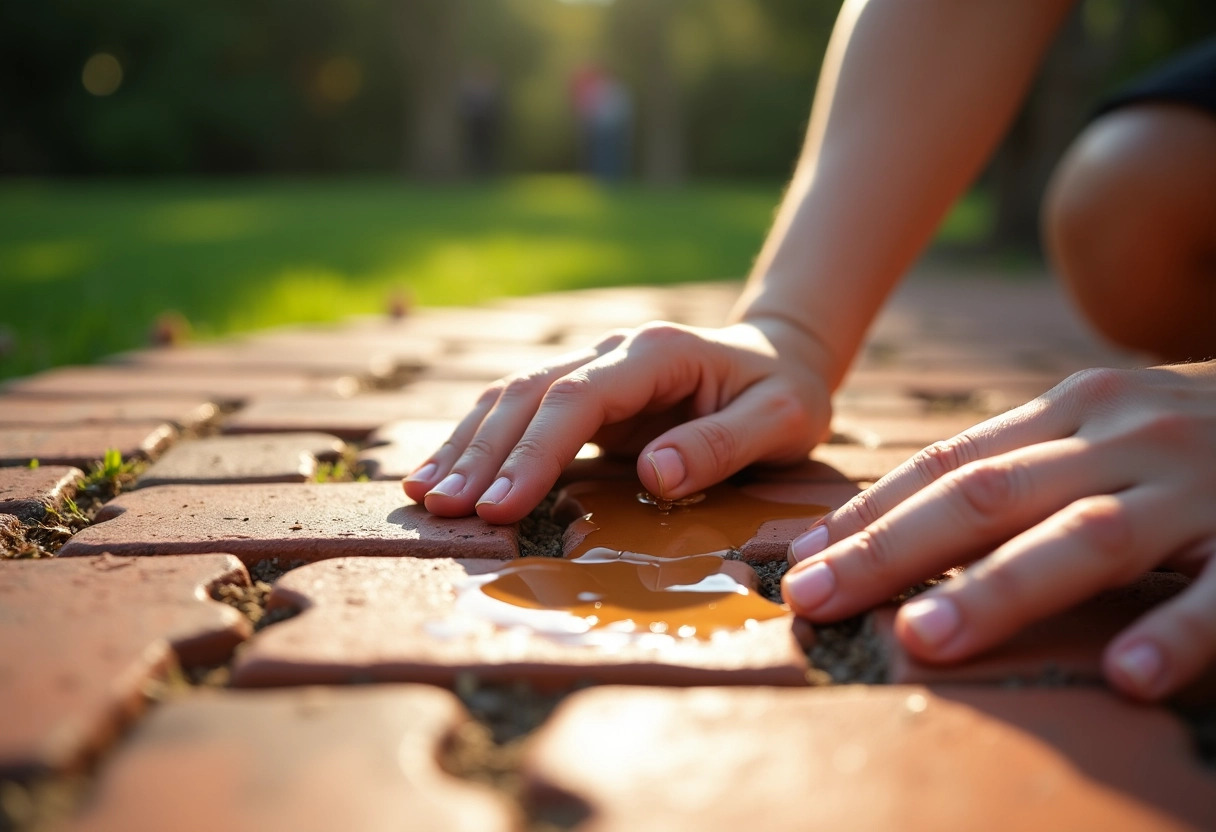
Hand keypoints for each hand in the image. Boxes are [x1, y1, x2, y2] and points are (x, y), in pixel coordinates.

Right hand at [402, 318, 832, 523]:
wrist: (778, 360)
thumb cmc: (784, 394)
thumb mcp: (782, 419)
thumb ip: (724, 444)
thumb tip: (655, 475)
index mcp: (655, 353)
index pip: (578, 397)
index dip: (534, 450)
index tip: (501, 504)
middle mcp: (612, 353)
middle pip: (529, 395)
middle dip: (483, 452)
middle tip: (443, 509)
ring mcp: (592, 371)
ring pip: (511, 399)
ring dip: (466, 446)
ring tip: (425, 496)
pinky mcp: (582, 397)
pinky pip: (520, 415)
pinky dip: (478, 443)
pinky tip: (444, 473)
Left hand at [782, 362, 1215, 700]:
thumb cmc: (1194, 435)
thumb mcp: (1103, 428)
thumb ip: (1020, 467)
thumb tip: (905, 522)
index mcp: (1072, 409)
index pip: (946, 464)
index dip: (868, 512)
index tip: (797, 561)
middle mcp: (1122, 434)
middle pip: (985, 495)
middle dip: (890, 549)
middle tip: (814, 598)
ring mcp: (1196, 481)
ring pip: (1084, 537)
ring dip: (997, 589)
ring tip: (923, 638)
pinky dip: (1177, 631)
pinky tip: (1127, 676)